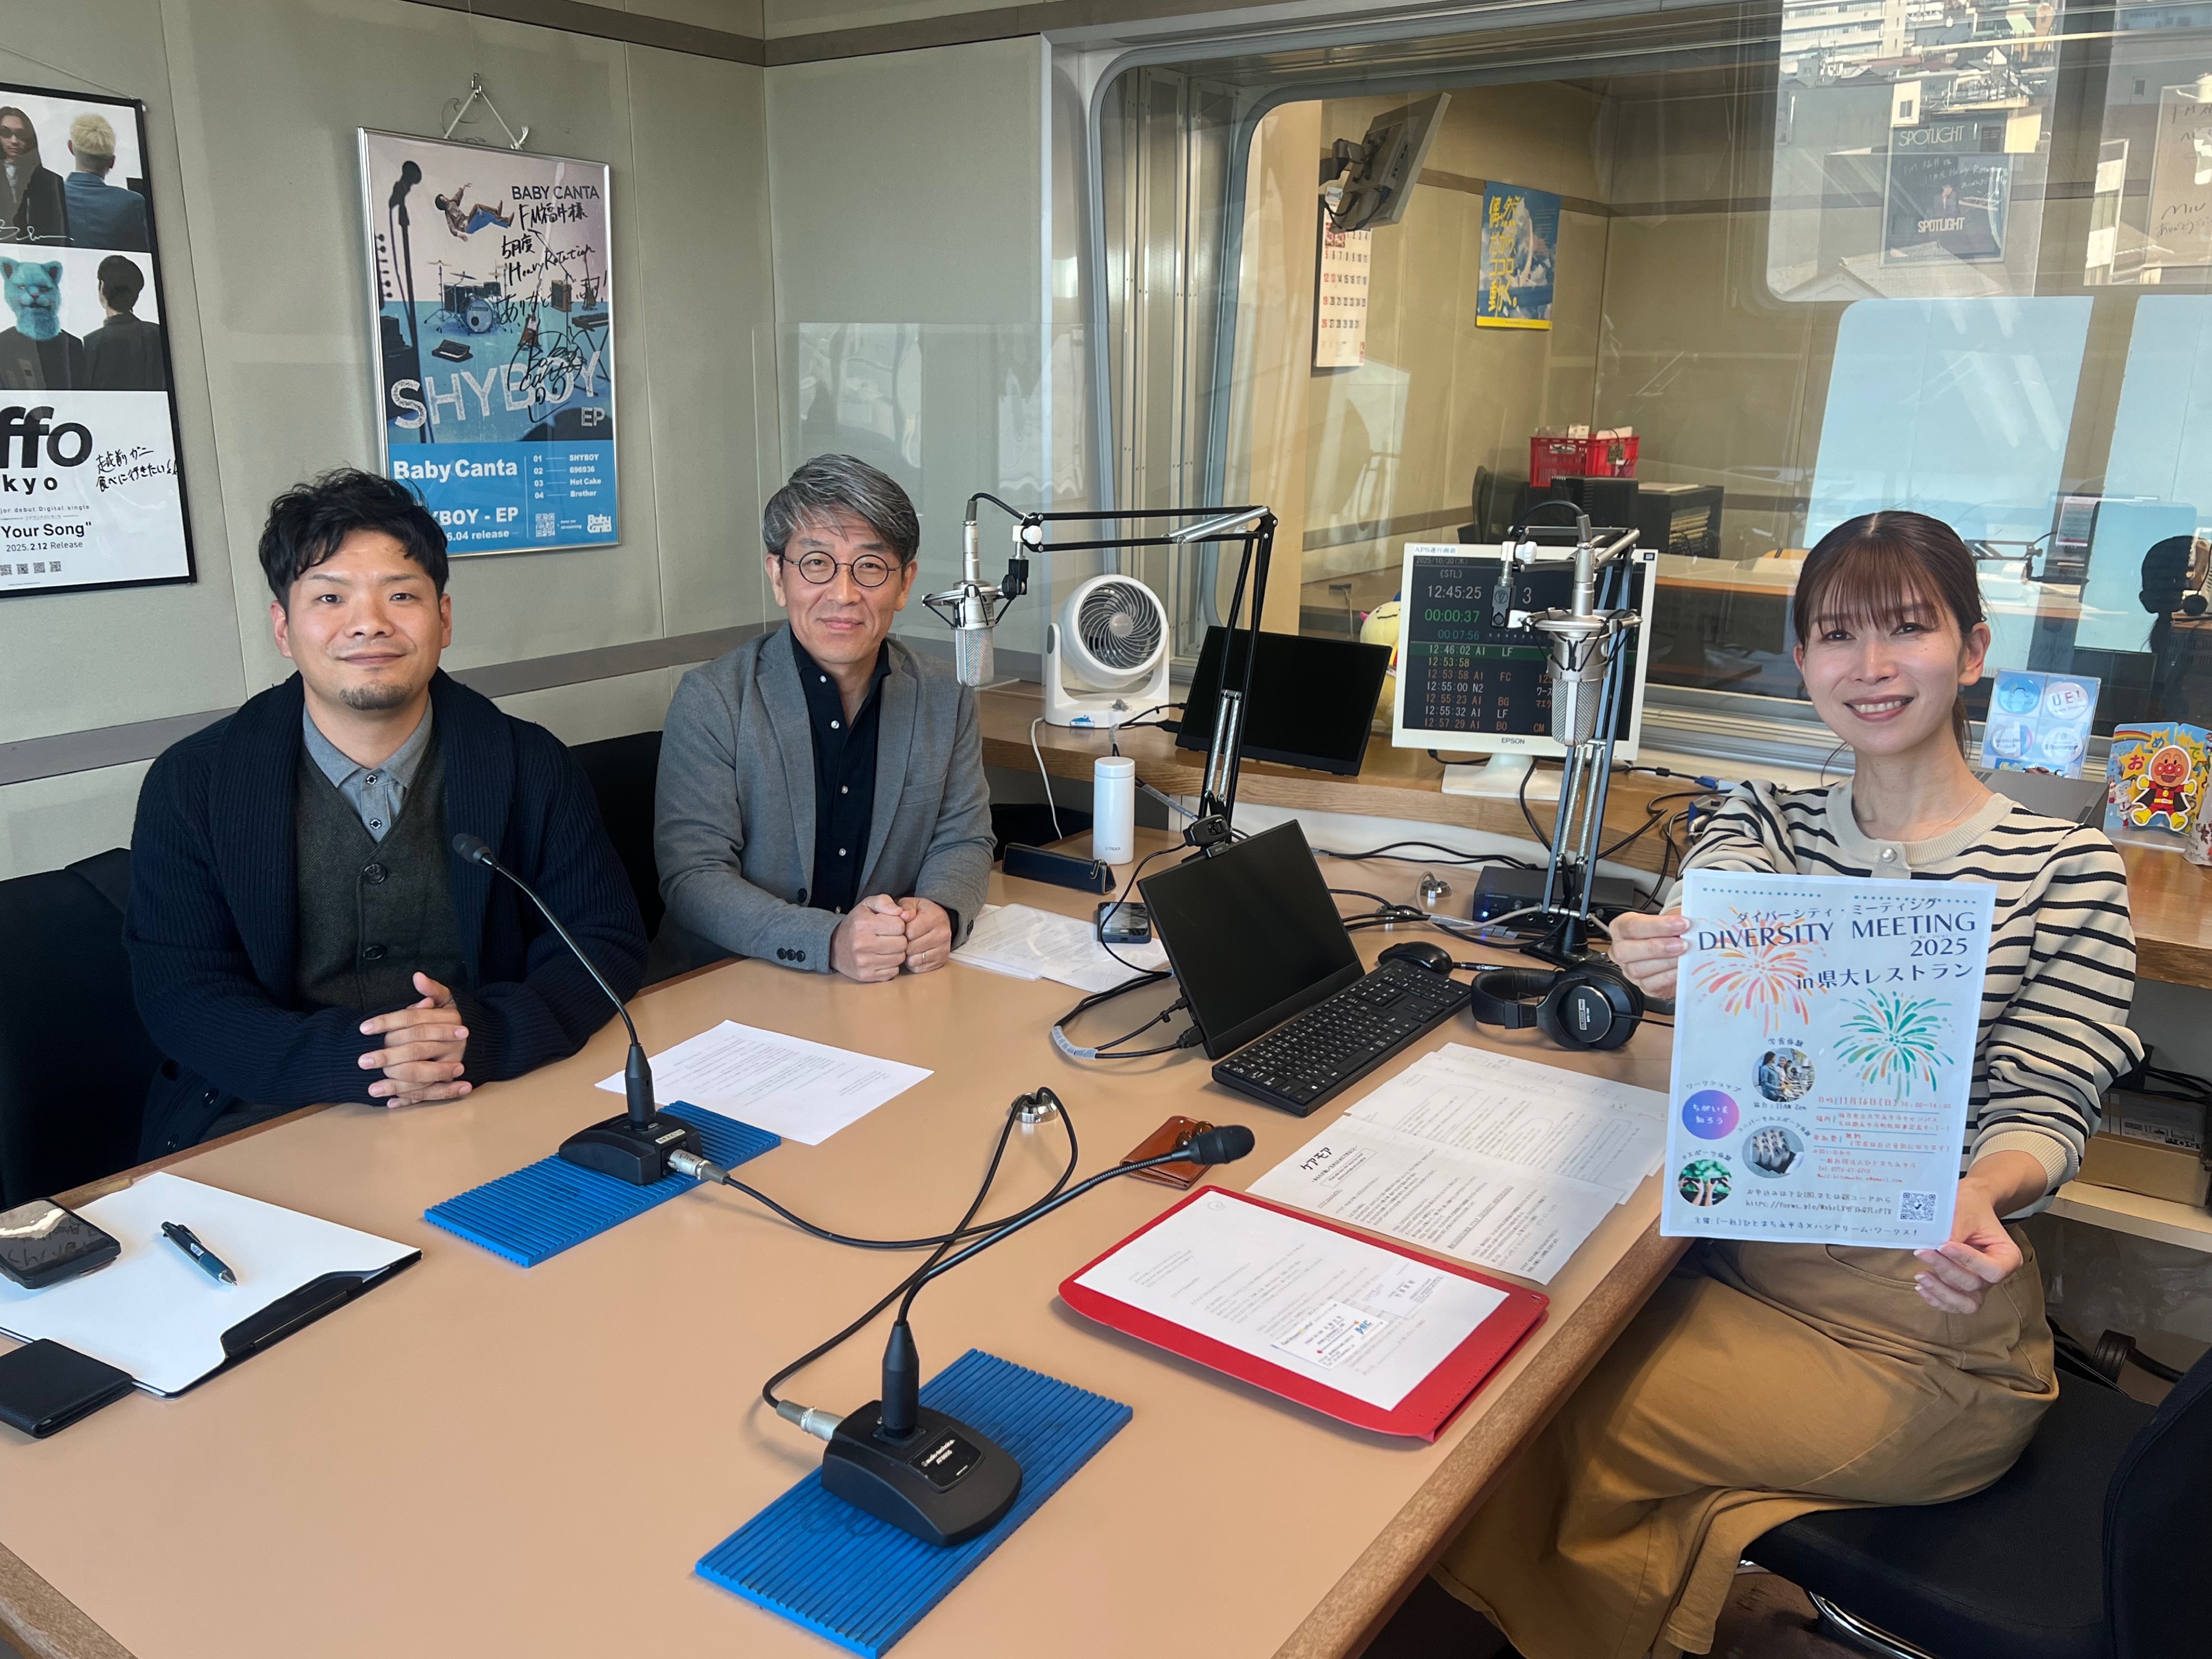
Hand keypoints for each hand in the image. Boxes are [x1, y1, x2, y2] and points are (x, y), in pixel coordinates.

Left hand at [358, 972, 469, 1106]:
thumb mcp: (452, 1000)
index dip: (387, 1022)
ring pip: (422, 1075)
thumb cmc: (462, 1018)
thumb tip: (417, 977)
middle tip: (363, 1061)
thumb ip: (434, 990)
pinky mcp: (453, 1081)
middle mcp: (451, 1043)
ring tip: (372, 1089)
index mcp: (448, 1020)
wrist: (494, 1038)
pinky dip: (412, 1099)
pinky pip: (432, 1092)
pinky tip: (392, 1103)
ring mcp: (453, 1064)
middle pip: (415, 1050)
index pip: (412, 1021)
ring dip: (397, 1084)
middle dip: (387, 1057)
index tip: (364, 1028)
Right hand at [830, 894, 907, 982]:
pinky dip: (891, 965)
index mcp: (864, 924)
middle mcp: (863, 944)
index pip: (900, 925)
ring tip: (886, 947)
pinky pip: (893, 972)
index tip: (890, 925)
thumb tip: (901, 911)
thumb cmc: (856, 924)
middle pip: (902, 943)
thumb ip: (884, 902)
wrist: (834, 947)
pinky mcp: (866, 975)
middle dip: (900, 939)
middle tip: (890, 937)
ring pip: (900, 958)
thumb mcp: (867, 905)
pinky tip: (882, 958)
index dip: (899, 924)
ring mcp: (864, 962)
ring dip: (897, 952)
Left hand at [899, 897, 952, 972]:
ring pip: (914, 960)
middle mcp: (943, 934)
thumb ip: (904, 907)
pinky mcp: (941, 961)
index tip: (900, 929)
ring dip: (907, 954)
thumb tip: (902, 915)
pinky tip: (914, 953)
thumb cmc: (920, 913)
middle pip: (911, 947)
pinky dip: (912, 963)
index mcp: (935, 916)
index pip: (910, 931)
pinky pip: (918, 968)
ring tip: (908, 945)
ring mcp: (944, 949)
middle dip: (903, 944)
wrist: (938, 920)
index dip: (900, 931)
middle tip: (902, 939)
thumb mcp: (911, 904)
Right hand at [1607, 910, 1688, 997]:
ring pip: (1637, 969)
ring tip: (1685, 955)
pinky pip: (1651, 984)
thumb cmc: (1670, 931)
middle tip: (1682, 944)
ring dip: (1665, 962)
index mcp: (1621, 928)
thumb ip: (1677, 920)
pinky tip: (1681, 968)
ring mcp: (1629, 970)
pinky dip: (1668, 976)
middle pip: (1626, 951)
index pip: (1631, 926)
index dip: (1656, 926)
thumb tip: (1690, 925)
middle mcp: (1621, 950)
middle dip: (1657, 947)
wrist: (1677, 948)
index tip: (1681, 924)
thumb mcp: (1671, 919)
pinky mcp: (1643, 986)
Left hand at [1912, 1152, 2042, 1312]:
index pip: (1992, 1270)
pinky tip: (1921, 1287)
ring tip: (1921, 1275)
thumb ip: (1954, 1234)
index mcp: (2007, 1256)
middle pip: (1975, 1285)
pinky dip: (1937, 1299)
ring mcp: (1980, 1285)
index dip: (1968, 1261)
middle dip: (1946, 1270)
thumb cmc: (1968, 1206)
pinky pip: (1953, 1304)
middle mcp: (1996, 1275)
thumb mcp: (1964, 1213)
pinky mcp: (1963, 1289)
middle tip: (1922, 1251)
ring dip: (1941, 1292)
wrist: (1965, 1206)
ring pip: (1966, 1304)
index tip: (1943, 1245)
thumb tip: (1935, 1251)